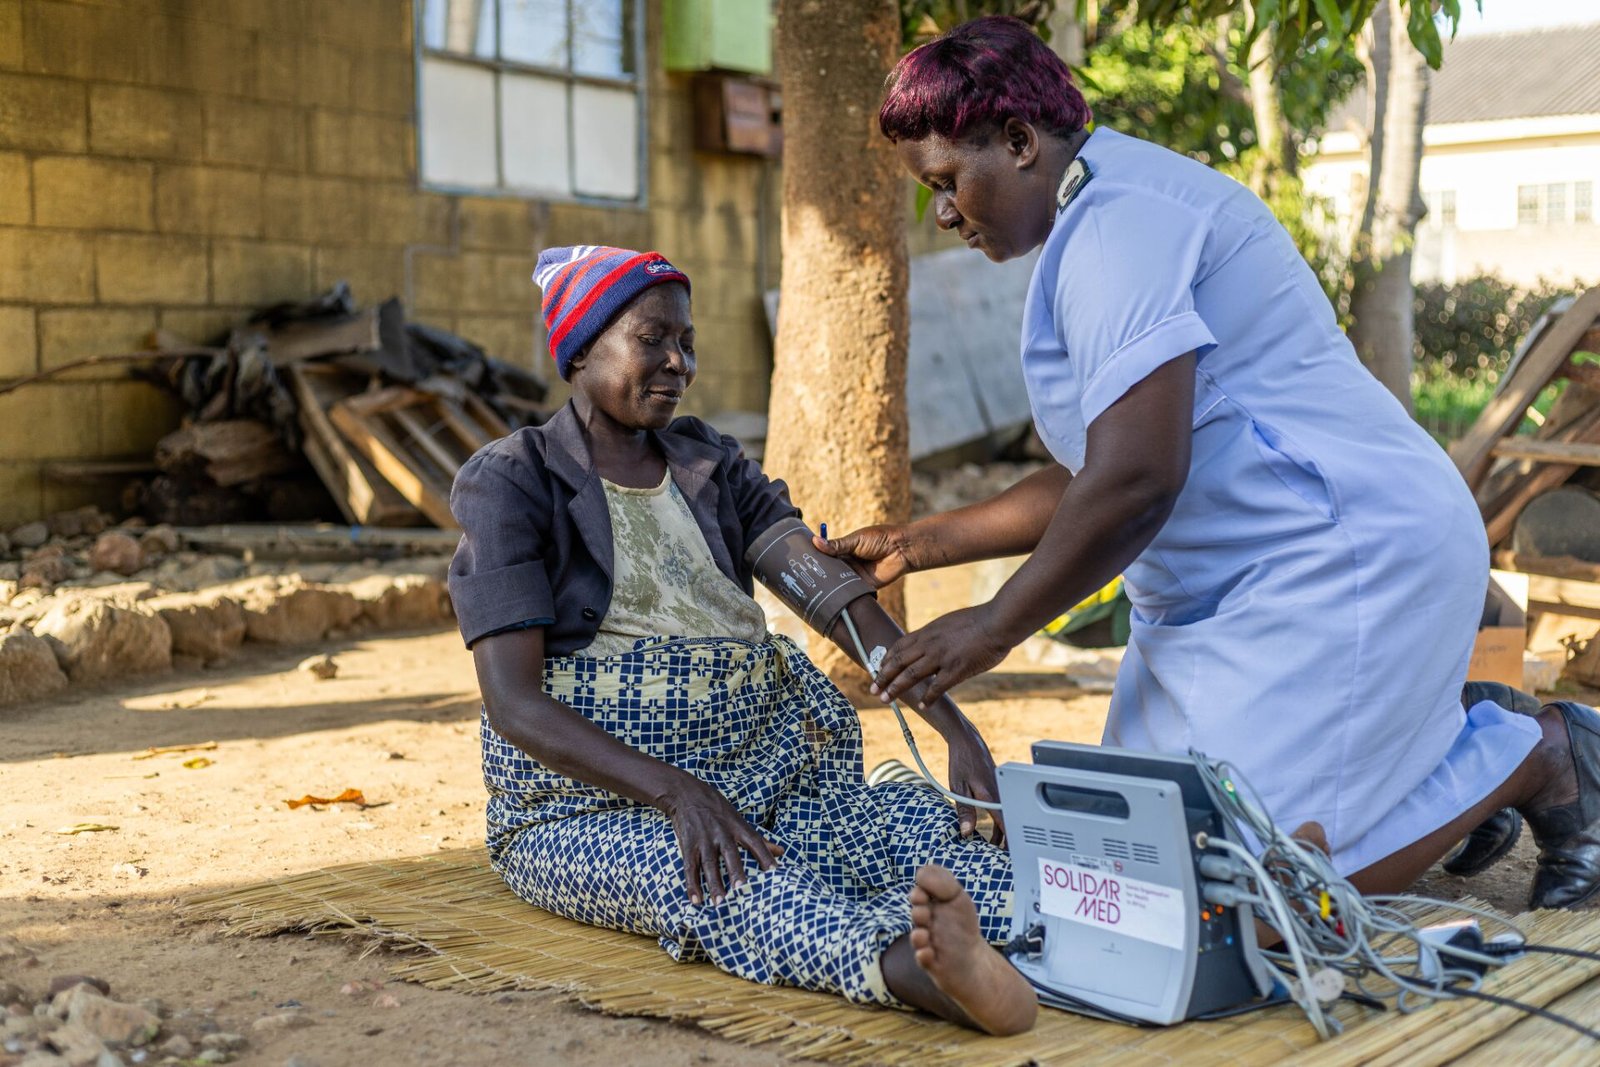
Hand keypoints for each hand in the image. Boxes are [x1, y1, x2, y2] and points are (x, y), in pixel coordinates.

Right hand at [658, 776, 783, 904]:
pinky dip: (692, 884)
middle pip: (731, 854)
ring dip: (714, 884)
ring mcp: (704, 839)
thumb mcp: (739, 821)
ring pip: (710, 864)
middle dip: (736, 872)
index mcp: (738, 826)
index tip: (775, 873)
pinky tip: (696, 900)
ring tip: (719, 903)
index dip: (765, 857)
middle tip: (742, 890)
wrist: (687, 792)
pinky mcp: (688, 844)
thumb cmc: (719, 810)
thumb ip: (760, 840)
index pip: (755, 842)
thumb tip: (782, 852)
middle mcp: (722, 832)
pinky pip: (690, 867)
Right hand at [814, 524, 916, 589]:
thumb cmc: (880, 539)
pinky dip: (843, 592)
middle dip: (820, 573)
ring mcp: (855, 575)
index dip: (816, 558)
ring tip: (813, 587)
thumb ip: (837, 545)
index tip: (801, 561)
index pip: (826, 555)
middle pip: (830, 570)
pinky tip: (832, 595)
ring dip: (830, 584)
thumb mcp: (856, 540)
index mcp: (845, 549)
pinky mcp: (863, 585)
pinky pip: (851, 590)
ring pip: (838, 581)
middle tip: (804, 576)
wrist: (901, 549)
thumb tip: (815, 541)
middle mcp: (849, 563)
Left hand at [872, 604, 1011, 709]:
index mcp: (929, 632)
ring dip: (896, 688)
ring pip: (911, 674)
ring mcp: (942, 656)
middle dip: (883, 676)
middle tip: (873, 689)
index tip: (878, 669)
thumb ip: (938, 634)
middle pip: (899, 661)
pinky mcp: (957, 669)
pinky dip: (928, 697)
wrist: (998, 621)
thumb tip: (931, 643)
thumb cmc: (980, 621)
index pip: (900, 646)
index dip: (887, 659)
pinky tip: (922, 705)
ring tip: (885, 699)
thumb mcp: (950, 622)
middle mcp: (930, 644)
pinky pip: (937, 687)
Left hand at [946, 725, 1006, 845]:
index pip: (1006, 825)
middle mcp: (1000, 794)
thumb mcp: (958, 788)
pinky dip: (998, 820)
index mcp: (993, 796)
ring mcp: (1000, 790)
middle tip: (1000, 859)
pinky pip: (1001, 808)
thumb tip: (966, 832)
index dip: (1010, 843)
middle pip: (1008, 824)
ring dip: (1000, 832)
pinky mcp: (997, 788)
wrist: (967, 741)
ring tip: (992, 848)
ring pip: (1005, 816)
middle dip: (1006, 842)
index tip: (1010, 857)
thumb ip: (964, 811)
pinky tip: (989, 829)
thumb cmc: (961, 762)